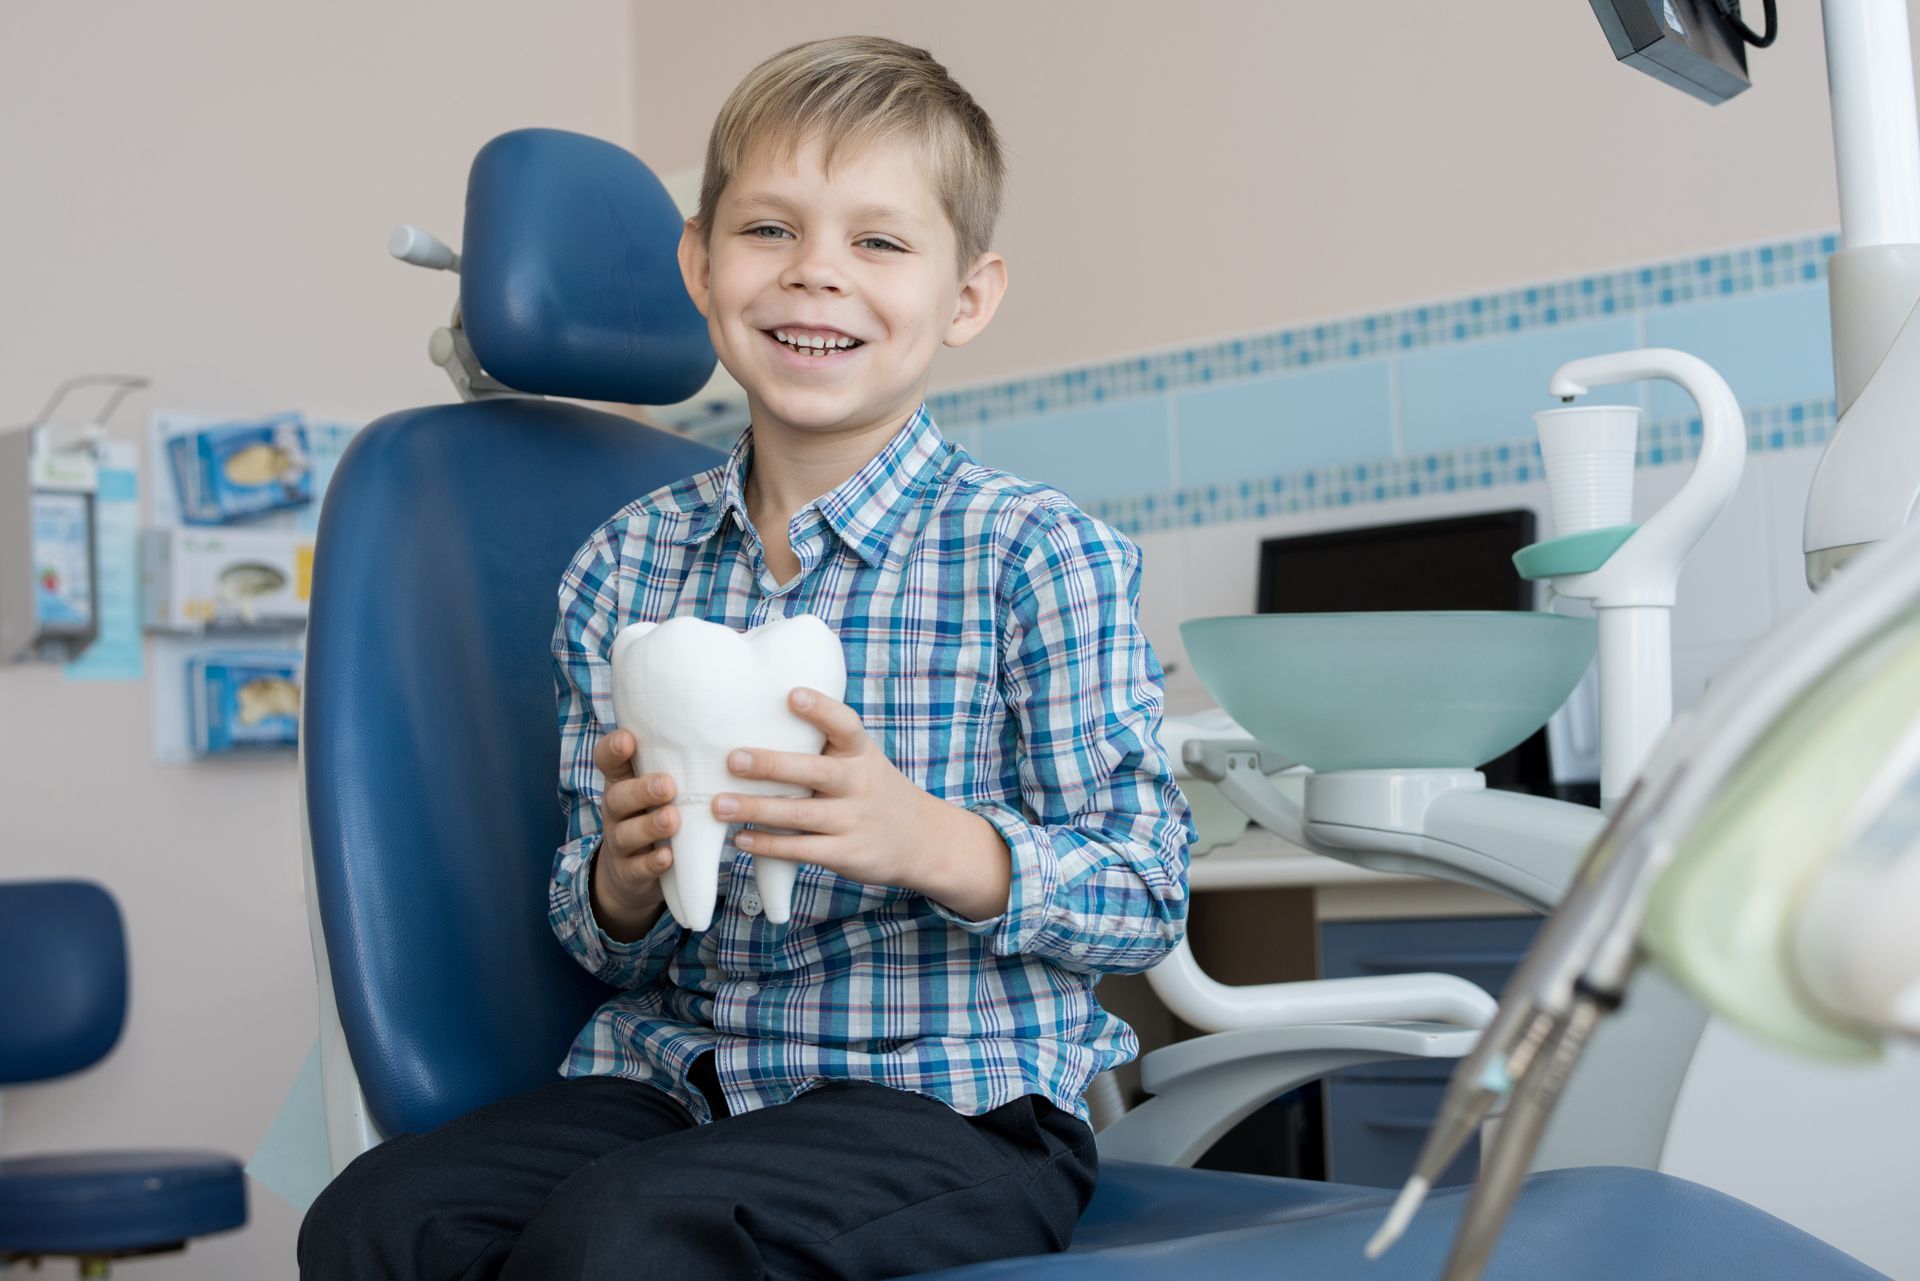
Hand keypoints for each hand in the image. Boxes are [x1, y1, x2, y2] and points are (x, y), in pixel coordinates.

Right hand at [588, 729, 680, 940]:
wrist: (629, 874)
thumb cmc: (654, 816)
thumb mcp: (657, 790)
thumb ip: (676, 765)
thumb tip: (723, 731)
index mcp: (623, 783)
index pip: (607, 761)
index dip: (613, 749)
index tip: (629, 738)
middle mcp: (616, 811)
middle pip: (617, 796)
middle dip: (642, 790)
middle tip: (668, 785)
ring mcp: (620, 843)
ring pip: (626, 833)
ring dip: (650, 826)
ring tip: (672, 819)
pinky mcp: (629, 872)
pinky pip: (637, 868)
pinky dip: (652, 863)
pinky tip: (668, 858)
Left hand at [714, 689, 1012, 918]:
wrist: (921, 840)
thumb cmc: (871, 789)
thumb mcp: (862, 758)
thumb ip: (823, 743)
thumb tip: (760, 714)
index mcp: (861, 753)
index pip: (845, 725)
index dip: (821, 709)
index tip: (792, 695)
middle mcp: (859, 783)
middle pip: (816, 772)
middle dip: (772, 765)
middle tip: (732, 758)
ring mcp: (853, 820)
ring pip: (801, 814)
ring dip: (757, 809)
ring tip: (718, 804)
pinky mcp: (846, 853)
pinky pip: (802, 849)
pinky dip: (769, 845)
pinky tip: (740, 838)